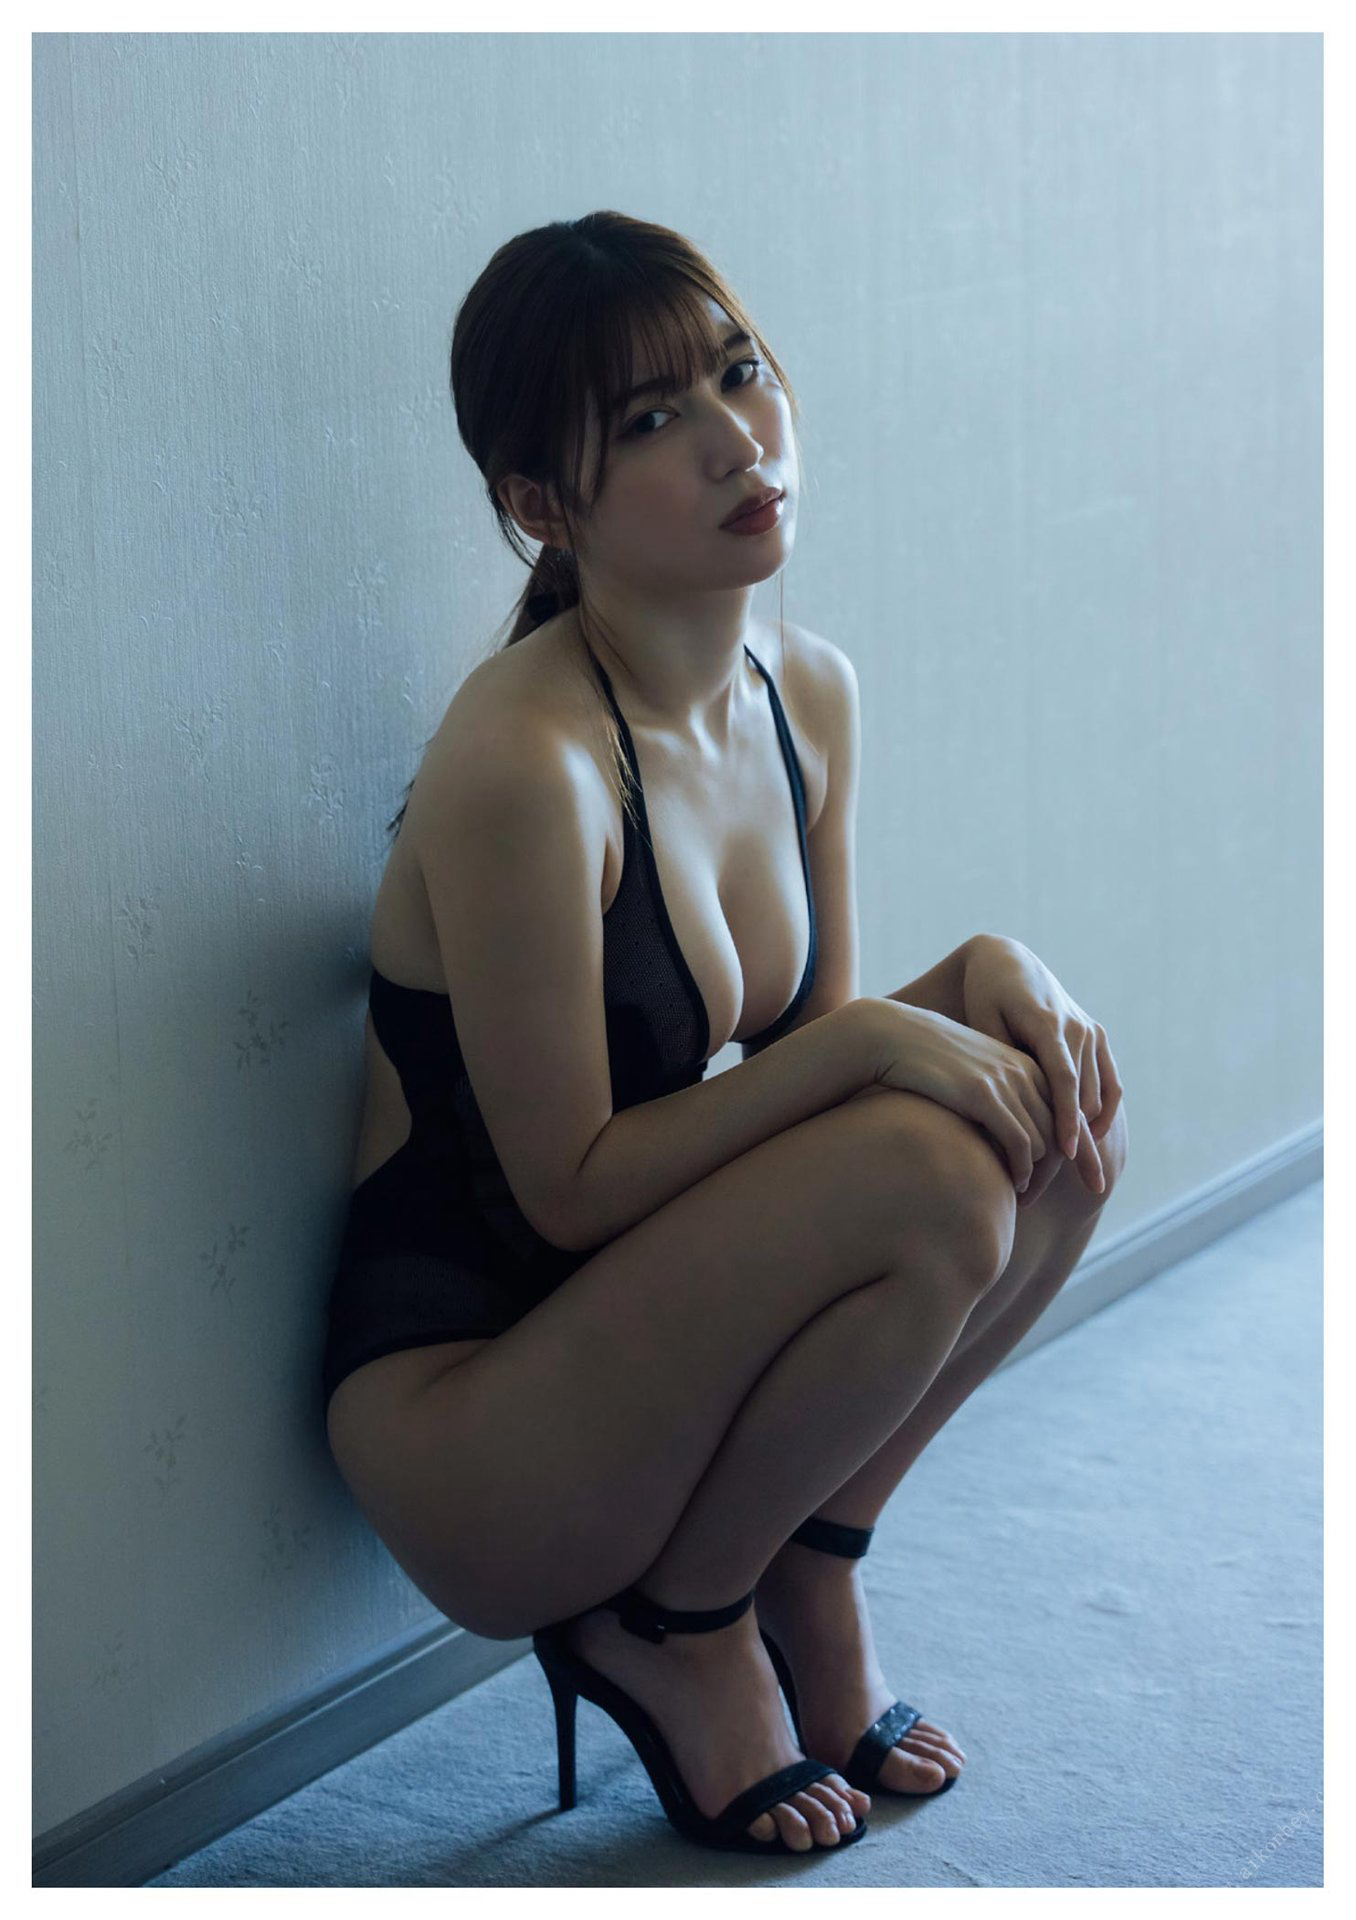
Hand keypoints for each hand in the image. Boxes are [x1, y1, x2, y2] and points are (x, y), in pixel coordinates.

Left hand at [962, 935, 1123, 1206]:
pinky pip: (1111, 1083)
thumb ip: (992, 1059)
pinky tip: (1092, 1143)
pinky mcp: (1097, 1036)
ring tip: (1083, 1178)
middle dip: (1081, 1143)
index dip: (1067, 1119)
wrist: (1008, 963)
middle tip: (1073, 1184)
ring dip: (1093, 1135)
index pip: (1063, 1080)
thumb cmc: (983, 997)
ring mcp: (1091, 1032)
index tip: (1067, 1155)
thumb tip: (990, 1105)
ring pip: (1100, 1095)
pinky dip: (1105, 1113)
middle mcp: (1077, 1029)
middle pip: (1086, 1097)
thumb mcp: (981, 1022)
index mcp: (1048, 1025)